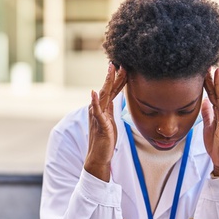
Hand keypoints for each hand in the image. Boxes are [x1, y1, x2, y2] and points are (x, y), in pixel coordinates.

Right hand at [84, 62, 126, 181]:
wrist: (98, 156)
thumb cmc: (105, 140)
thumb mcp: (110, 121)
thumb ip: (110, 109)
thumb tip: (115, 98)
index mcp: (103, 108)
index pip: (111, 90)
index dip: (118, 79)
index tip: (124, 66)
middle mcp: (98, 109)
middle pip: (107, 89)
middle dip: (113, 75)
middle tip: (118, 61)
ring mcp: (98, 116)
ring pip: (103, 95)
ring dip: (107, 82)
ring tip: (111, 70)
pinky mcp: (99, 124)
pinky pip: (97, 111)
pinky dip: (95, 101)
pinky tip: (94, 92)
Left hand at [202, 66, 218, 176]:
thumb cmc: (216, 144)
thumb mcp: (208, 126)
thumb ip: (207, 113)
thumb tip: (205, 101)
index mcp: (217, 113)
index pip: (211, 95)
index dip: (207, 83)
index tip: (204, 70)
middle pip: (217, 94)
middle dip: (214, 79)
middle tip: (211, 65)